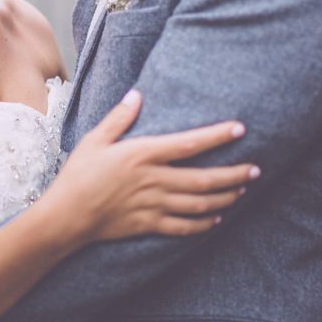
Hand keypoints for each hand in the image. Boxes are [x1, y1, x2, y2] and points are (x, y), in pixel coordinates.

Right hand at [44, 89, 257, 243]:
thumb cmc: (78, 174)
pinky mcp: (149, 225)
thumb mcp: (95, 139)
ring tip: (241, 190)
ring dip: (225, 198)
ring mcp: (153, 206)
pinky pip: (184, 227)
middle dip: (234, 174)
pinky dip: (204, 224)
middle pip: (204, 179)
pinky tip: (217, 218)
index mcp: (142, 155)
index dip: (216, 136)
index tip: (239, 129)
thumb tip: (138, 94)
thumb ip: (120, 118)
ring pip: (200, 204)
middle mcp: (153, 181)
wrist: (66, 216)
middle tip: (256, 169)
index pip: (188, 144)